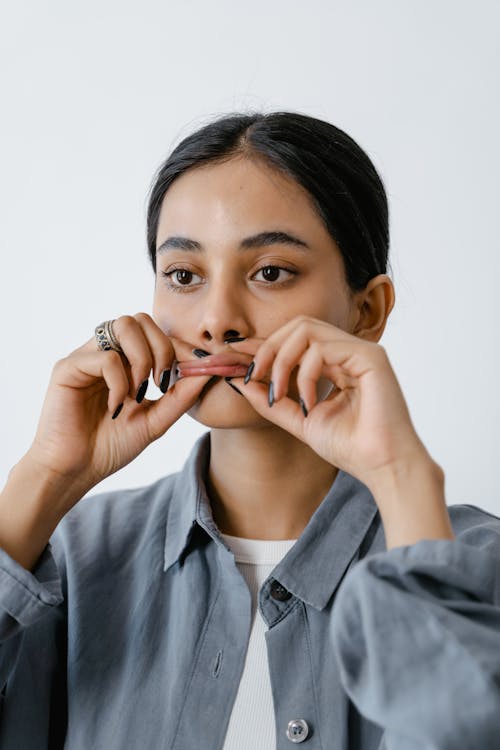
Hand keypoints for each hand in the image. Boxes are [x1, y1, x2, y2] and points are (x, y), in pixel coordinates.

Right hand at [27, 313, 212, 500]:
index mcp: (125, 361)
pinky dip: (119, 382)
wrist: (76, 470)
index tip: (193, 372)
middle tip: (163, 382)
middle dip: (162, 347)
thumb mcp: (155, 421)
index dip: (178, 347)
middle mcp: (105, 352)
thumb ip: (180, 397)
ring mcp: (86, 357)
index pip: (155, 332)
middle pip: (140, 319)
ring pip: (123, 325)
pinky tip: (116, 407)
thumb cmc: (110, 446)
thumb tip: (208, 371)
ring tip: (140, 390)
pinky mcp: (68, 367)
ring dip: (142, 357)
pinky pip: (106, 357)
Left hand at [223, 315, 431, 490]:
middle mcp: (348, 350)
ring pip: (305, 329)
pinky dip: (304, 374)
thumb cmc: (351, 447)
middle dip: (267, 349)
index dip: (261, 346)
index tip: (231, 357)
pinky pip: (322, 348)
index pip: (293, 341)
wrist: (383, 467)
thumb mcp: (300, 420)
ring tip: (277, 395)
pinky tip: (306, 403)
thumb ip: (273, 400)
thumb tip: (239, 381)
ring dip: (281, 361)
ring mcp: (361, 350)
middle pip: (296, 325)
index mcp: (336, 362)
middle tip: (251, 377)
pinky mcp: (370, 356)